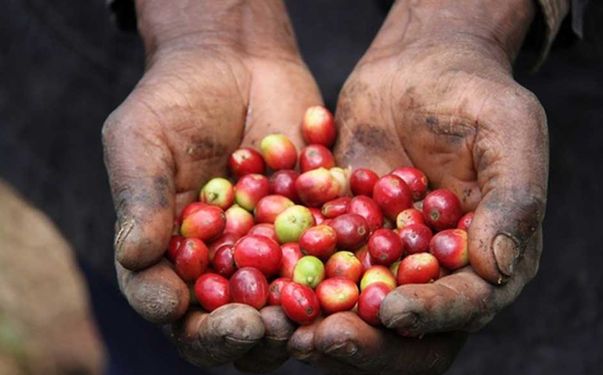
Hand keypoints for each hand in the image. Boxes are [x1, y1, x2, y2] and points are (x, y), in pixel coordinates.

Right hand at [103, 1, 320, 370]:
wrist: (237, 62)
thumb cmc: (174, 99)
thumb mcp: (142, 138)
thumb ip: (140, 197)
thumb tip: (134, 257)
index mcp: (172, 258)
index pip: (169, 304)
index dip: (174, 314)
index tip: (180, 309)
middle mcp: (224, 266)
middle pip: (230, 322)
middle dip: (243, 333)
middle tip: (259, 327)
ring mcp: (274, 253)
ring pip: (286, 305)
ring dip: (297, 318)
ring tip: (305, 315)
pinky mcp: (317, 231)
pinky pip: (332, 260)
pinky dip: (342, 272)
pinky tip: (351, 274)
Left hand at [289, 0, 546, 372]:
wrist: (418, 66)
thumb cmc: (474, 92)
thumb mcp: (508, 132)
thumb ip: (514, 199)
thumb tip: (497, 270)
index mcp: (485, 258)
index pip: (465, 307)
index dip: (430, 316)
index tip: (389, 310)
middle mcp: (435, 272)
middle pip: (408, 332)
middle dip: (367, 342)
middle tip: (320, 340)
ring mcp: (386, 259)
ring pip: (358, 313)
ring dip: (323, 327)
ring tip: (286, 329)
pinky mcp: (345, 238)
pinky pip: (320, 270)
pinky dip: (294, 284)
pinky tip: (263, 286)